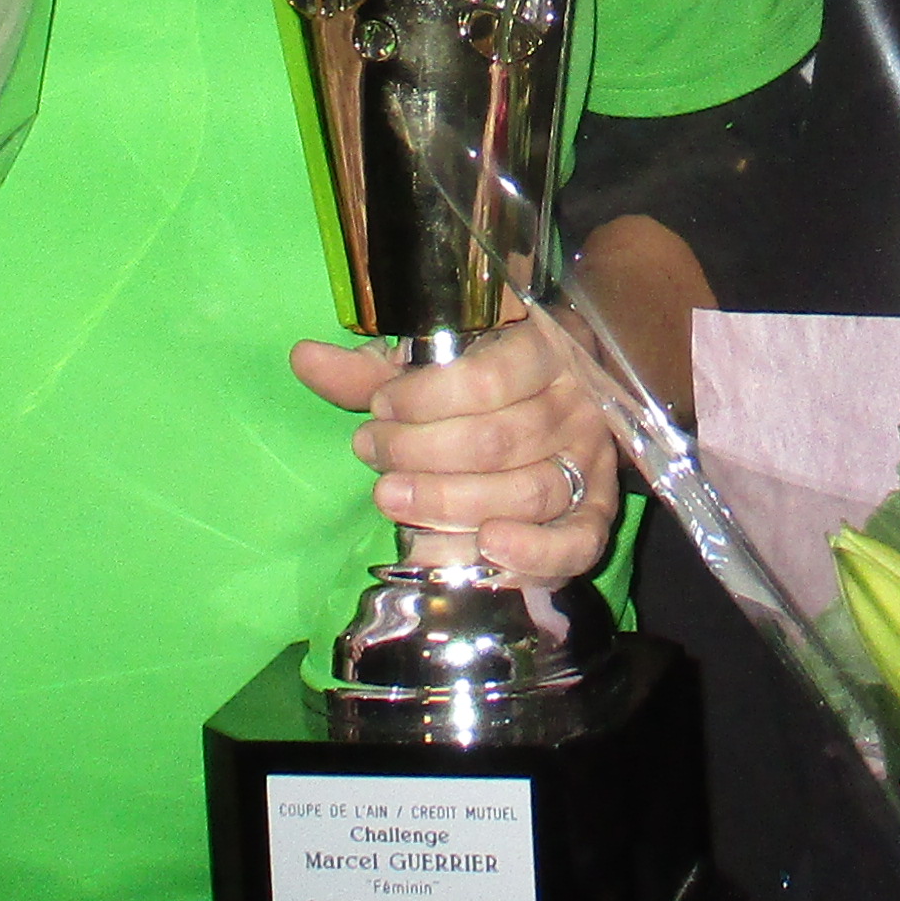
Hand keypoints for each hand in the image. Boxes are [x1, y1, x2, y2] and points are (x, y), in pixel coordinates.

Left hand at [292, 314, 627, 589]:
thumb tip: (303, 358)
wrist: (546, 421)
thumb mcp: (425, 376)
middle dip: (419, 453)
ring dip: (451, 502)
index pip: (486, 377)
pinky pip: (576, 541)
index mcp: (542, 350)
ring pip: (527, 492)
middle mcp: (575, 405)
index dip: (423, 400)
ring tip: (391, 498)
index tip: (380, 410)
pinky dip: (532, 550)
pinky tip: (485, 545)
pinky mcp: (596, 517)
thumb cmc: (475, 393)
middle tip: (370, 454)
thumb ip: (369, 373)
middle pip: (496, 440)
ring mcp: (590, 464)